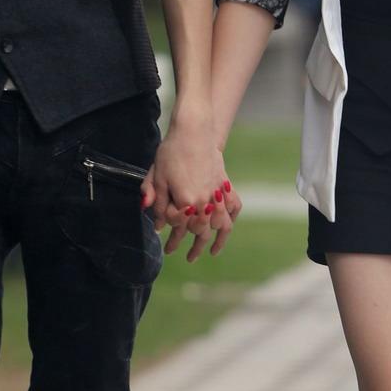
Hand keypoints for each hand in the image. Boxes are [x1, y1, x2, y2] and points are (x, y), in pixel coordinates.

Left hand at [140, 116, 240, 258]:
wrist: (194, 131)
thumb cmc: (171, 152)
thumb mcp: (157, 177)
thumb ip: (157, 202)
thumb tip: (158, 226)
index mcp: (186, 201)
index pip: (179, 227)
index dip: (172, 235)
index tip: (164, 239)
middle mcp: (205, 201)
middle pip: (201, 231)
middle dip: (194, 247)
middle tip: (189, 258)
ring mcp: (218, 193)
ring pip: (221, 225)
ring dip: (217, 241)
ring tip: (211, 252)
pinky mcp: (225, 184)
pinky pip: (233, 207)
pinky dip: (231, 218)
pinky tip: (225, 227)